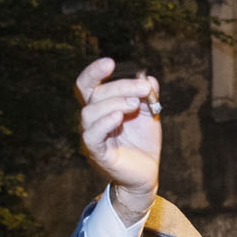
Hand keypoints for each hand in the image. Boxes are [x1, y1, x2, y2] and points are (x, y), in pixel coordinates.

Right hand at [75, 57, 161, 197]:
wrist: (147, 173)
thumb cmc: (142, 142)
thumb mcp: (149, 113)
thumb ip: (148, 95)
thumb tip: (148, 78)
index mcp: (101, 106)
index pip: (88, 84)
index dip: (94, 72)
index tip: (110, 63)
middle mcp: (92, 120)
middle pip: (94, 95)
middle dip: (120, 87)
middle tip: (143, 89)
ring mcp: (92, 137)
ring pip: (90, 113)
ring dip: (113, 103)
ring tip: (134, 104)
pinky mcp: (98, 154)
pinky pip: (93, 136)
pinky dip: (105, 123)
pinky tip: (119, 117)